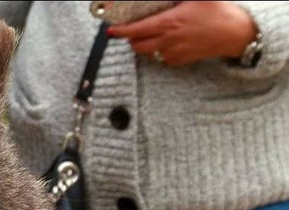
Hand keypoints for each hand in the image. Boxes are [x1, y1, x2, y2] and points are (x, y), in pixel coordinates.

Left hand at [107, 1, 256, 65]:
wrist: (234, 33)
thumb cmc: (218, 11)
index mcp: (169, 23)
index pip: (136, 30)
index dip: (120, 31)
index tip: (111, 30)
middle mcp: (167, 41)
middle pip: (137, 45)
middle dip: (130, 38)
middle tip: (131, 30)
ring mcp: (172, 53)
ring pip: (147, 53)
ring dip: (143, 44)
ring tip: (148, 34)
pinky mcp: (179, 60)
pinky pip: (160, 58)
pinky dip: (157, 50)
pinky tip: (165, 40)